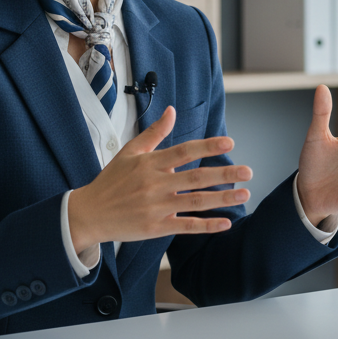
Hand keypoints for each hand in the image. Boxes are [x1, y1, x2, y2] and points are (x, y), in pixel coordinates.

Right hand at [66, 106, 251, 252]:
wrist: (89, 213)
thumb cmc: (111, 180)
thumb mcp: (130, 151)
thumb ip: (154, 132)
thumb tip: (172, 111)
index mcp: (150, 163)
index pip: (183, 151)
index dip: (206, 146)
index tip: (228, 142)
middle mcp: (155, 184)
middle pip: (195, 177)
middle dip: (224, 174)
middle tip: (248, 171)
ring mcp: (156, 207)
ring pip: (195, 202)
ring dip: (222, 199)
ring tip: (244, 194)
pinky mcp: (155, 227)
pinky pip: (185, 226)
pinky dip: (206, 225)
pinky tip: (225, 223)